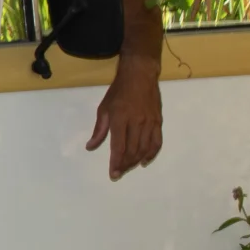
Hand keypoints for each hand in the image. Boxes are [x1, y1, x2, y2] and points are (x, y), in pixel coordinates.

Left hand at [86, 53, 162, 179]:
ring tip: (129, 167)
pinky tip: (145, 161)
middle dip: (125, 165)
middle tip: (119, 172)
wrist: (140, 75)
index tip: (113, 174)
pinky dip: (152, 154)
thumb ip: (99, 130)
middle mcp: (136, 122)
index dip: (116, 162)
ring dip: (136, 161)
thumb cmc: (118, 91)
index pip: (119, 147)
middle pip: (132, 150)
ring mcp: (149, 122)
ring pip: (145, 148)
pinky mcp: (158, 121)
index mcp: (120, 119)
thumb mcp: (103, 108)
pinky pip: (157, 142)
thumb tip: (90, 147)